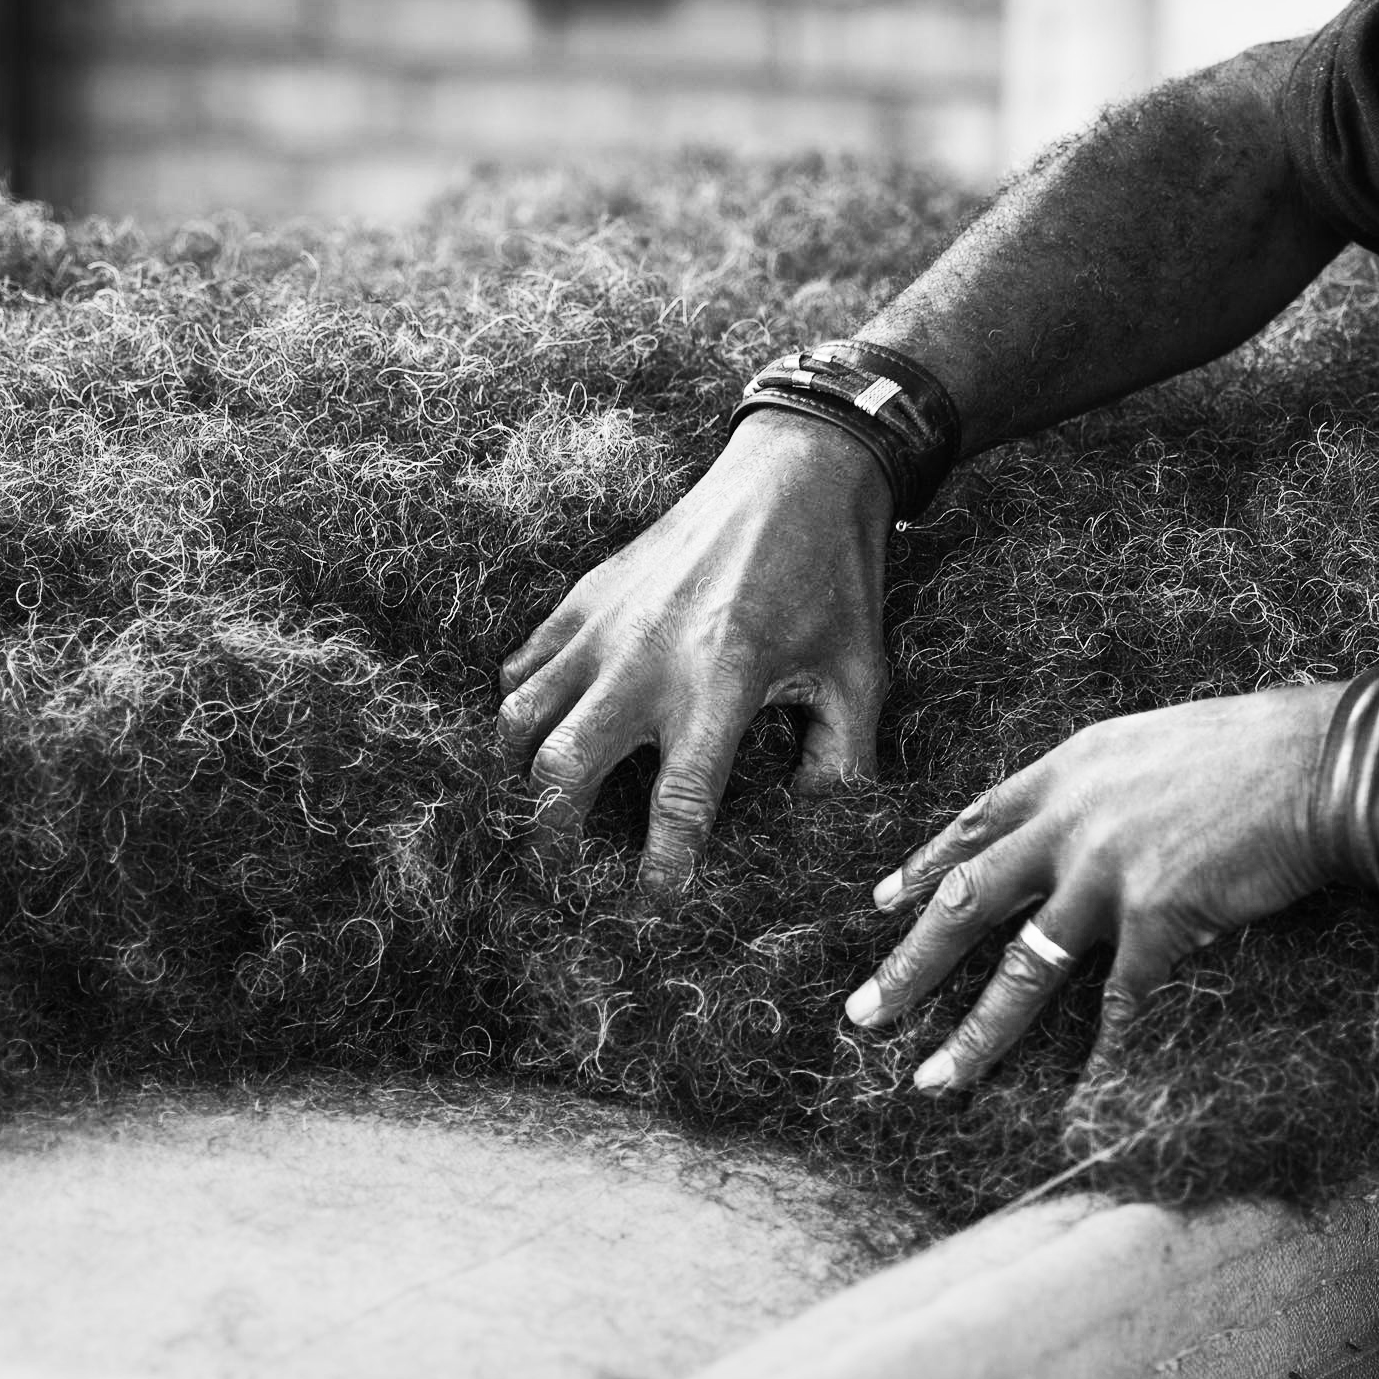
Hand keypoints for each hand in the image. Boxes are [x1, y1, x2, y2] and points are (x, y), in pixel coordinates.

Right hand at [499, 412, 892, 889]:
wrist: (795, 471)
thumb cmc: (832, 579)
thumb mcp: (859, 676)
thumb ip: (843, 762)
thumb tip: (814, 829)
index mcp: (723, 683)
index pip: (677, 801)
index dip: (662, 867)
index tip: (655, 907)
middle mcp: (648, 658)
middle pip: (562, 767)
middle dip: (555, 831)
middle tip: (569, 868)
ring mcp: (604, 624)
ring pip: (519, 715)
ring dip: (521, 771)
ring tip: (542, 804)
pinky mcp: (584, 596)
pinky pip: (521, 665)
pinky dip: (520, 706)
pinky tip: (543, 731)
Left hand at [848, 683, 1348, 1092]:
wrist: (1324, 758)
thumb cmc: (1256, 747)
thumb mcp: (1153, 742)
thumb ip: (1104, 786)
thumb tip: (1083, 822)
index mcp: (1069, 769)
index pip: (974, 823)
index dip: (923, 866)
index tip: (882, 903)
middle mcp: (1072, 819)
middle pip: (968, 901)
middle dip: (909, 964)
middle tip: (864, 1013)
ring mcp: (1109, 869)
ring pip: (1021, 968)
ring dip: (975, 1033)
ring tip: (934, 1080)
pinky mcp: (1159, 914)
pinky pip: (1120, 1001)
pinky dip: (1103, 1055)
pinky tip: (1081, 1098)